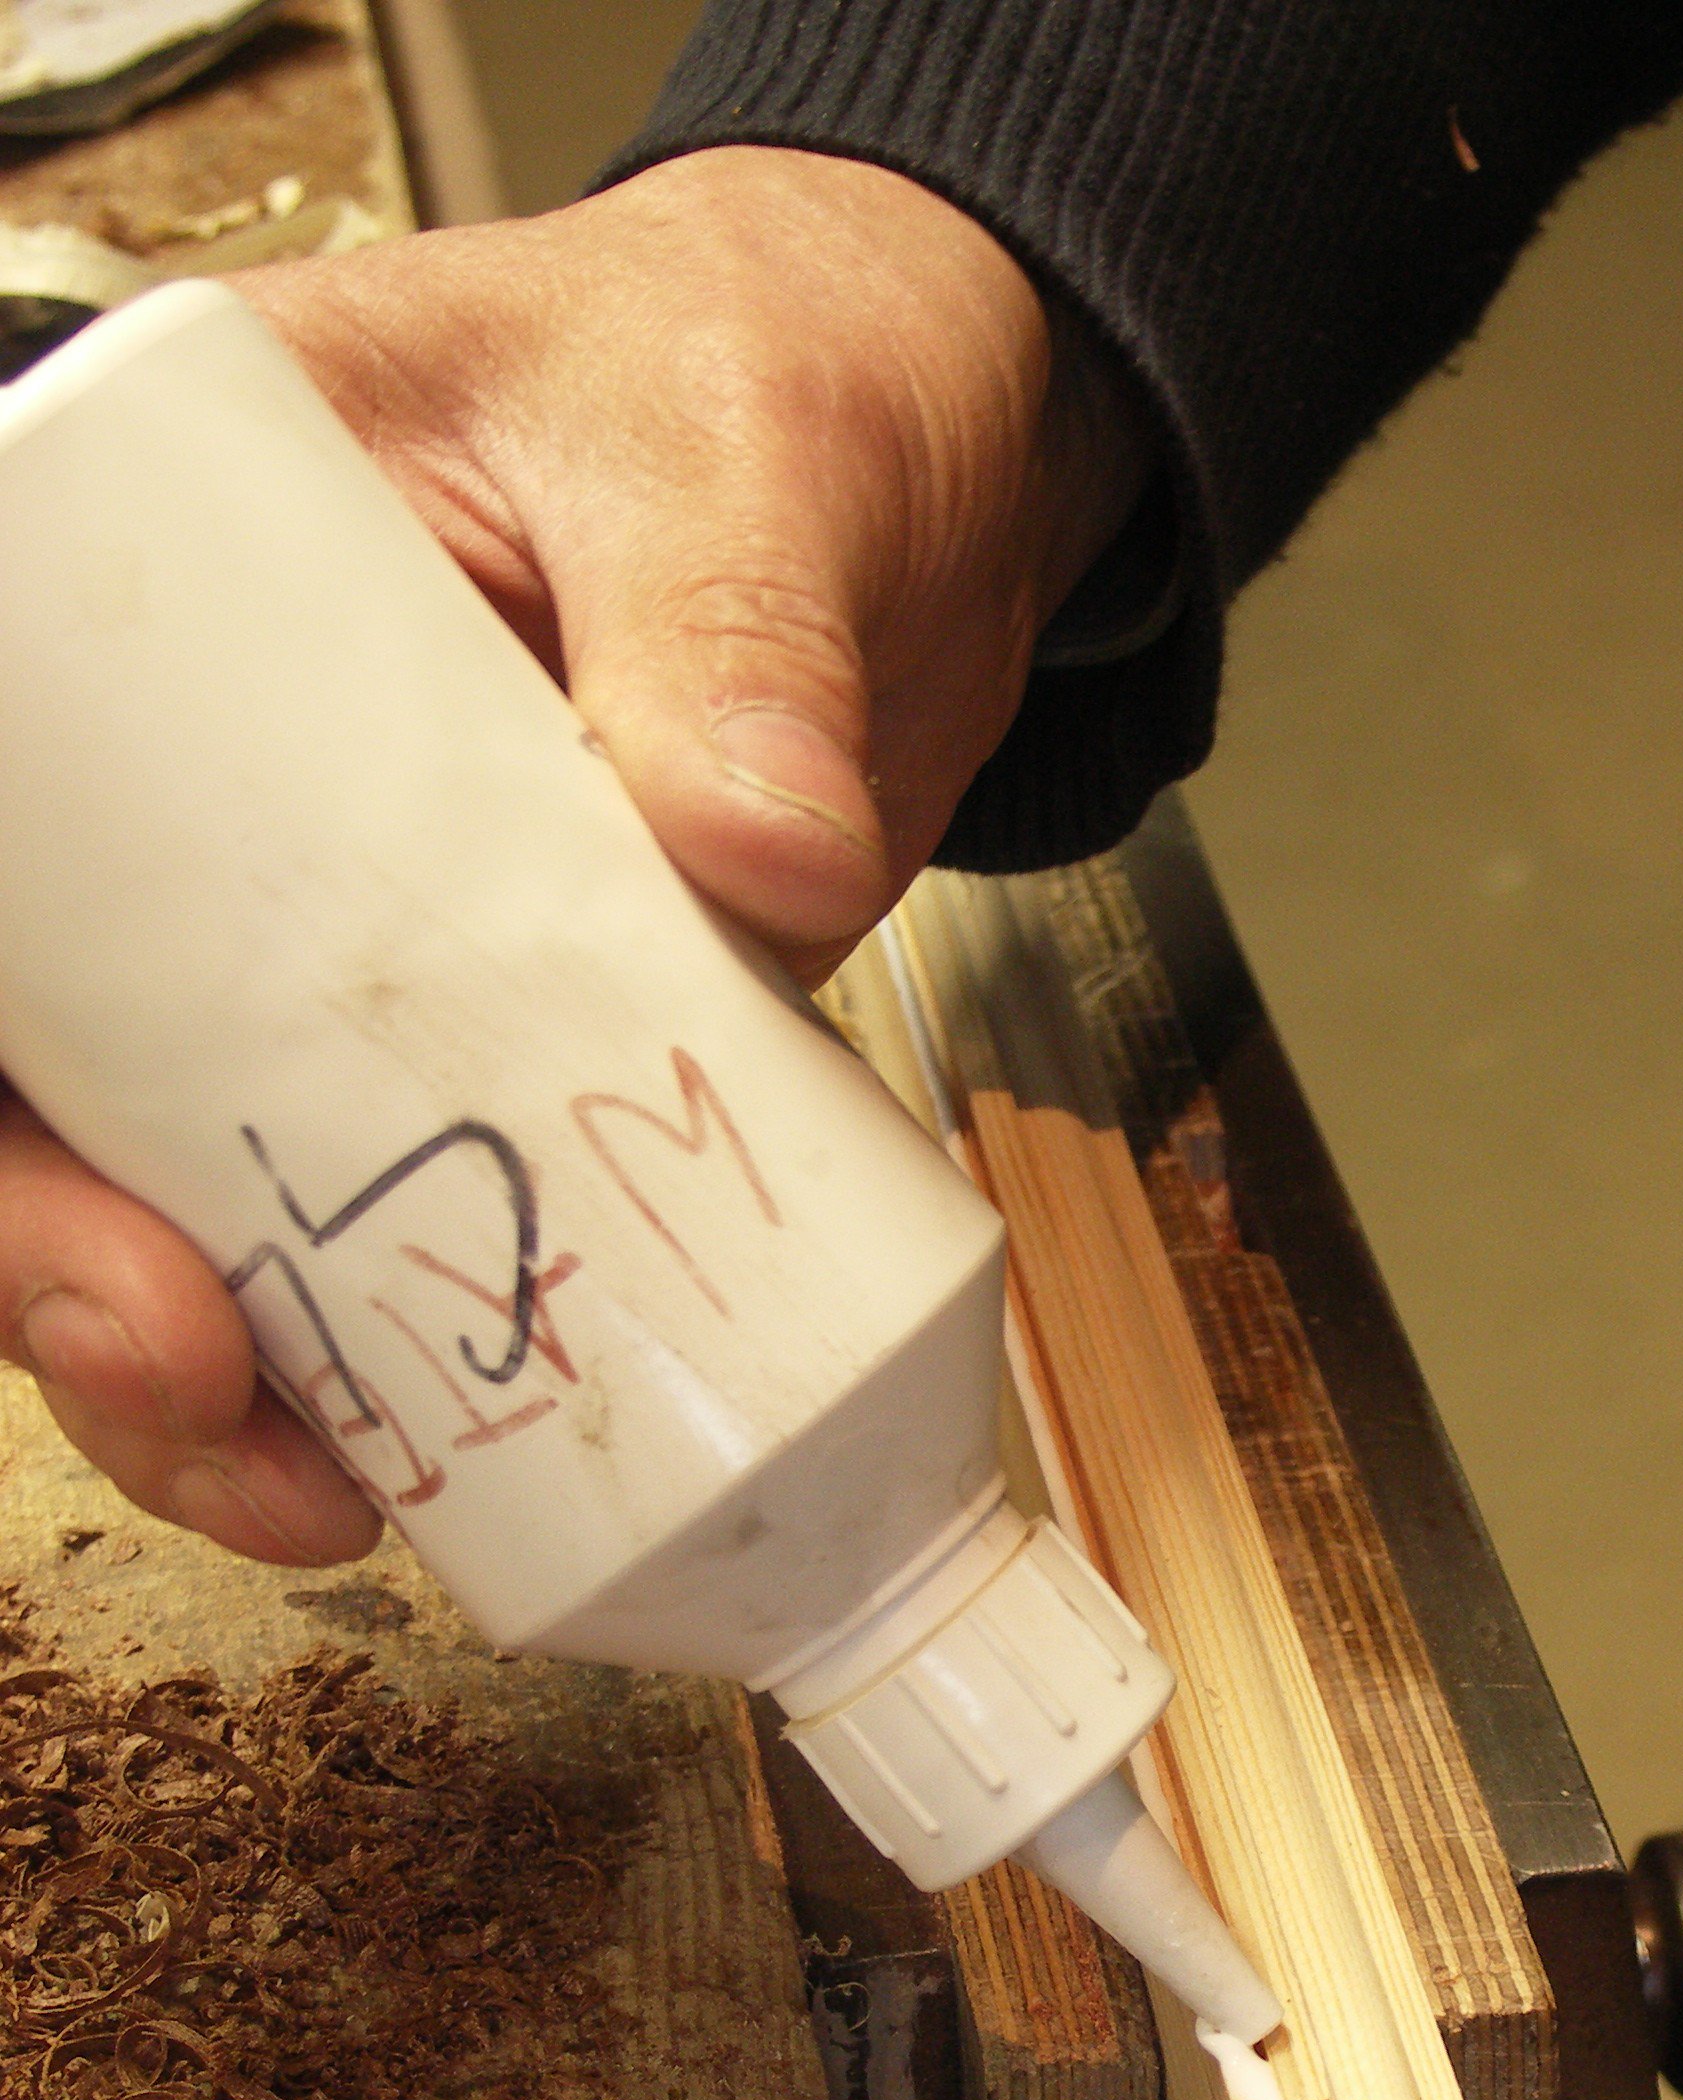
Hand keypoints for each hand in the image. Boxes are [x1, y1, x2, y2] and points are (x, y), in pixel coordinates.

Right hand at [1, 148, 1147, 1564]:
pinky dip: (387, 1361)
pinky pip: (377, 1227)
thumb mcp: (740, 457)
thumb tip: (762, 850)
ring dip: (216, 1371)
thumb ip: (744, 625)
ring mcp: (325, 937)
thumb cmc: (780, 375)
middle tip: (195, 1379)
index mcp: (162, 582)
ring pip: (176, 1181)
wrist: (936, 486)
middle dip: (65, 1258)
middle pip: (36, 1053)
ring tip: (323, 1486)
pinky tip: (429, 1461)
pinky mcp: (472, 1050)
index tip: (47, 1152)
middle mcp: (199, 789)